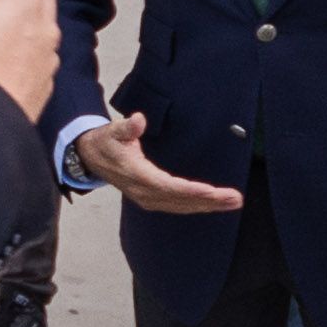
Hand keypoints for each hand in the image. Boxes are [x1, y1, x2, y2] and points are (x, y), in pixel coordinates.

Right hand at [65, 111, 245, 213]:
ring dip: (208, 206)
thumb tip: (138, 120)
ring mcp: (147, 198)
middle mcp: (144, 192)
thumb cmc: (106, 142)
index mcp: (137, 175)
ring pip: (181, 206)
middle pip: (180, 200)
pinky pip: (177, 206)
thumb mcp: (113, 131)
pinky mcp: (151, 199)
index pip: (169, 186)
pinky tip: (212, 204)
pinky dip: (196, 206)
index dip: (191, 190)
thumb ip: (127, 127)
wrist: (91, 157)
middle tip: (235, 199)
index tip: (212, 191)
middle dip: (209, 201)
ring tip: (232, 203)